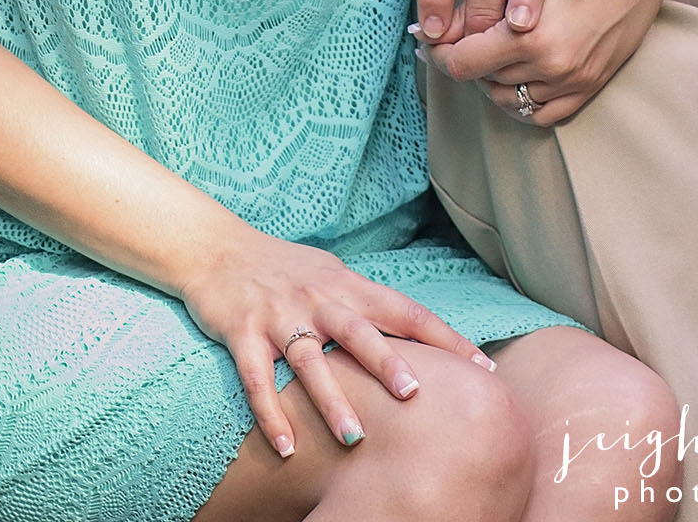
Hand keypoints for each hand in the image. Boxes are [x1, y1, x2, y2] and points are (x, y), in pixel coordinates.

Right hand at [179, 229, 492, 457]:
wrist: (216, 249)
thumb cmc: (283, 268)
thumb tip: (418, 338)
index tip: (481, 366)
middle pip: (358, 331)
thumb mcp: (330, 275)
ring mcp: (279, 317)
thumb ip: (367, 305)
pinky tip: (286, 447)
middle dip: (387, 362)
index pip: (404, 310)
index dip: (444, 338)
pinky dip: (271, 413)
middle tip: (416, 395)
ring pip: (309, 361)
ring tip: (353, 438)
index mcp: (346, 285)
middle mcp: (316, 298)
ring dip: (331, 400)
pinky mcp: (242, 333)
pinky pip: (257, 378)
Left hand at [420, 0, 667, 124]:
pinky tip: (513, 74)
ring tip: (483, 56)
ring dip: (493, 82)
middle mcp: (551, 61)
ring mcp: (577, 76)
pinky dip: (524, 101)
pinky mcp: (597, 81)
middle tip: (453, 44)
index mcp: (524, 30)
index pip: (460, 61)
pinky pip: (549, 114)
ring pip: (513, 101)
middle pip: (484, 81)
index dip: (438, 50)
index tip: (429, 37)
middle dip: (464, 62)